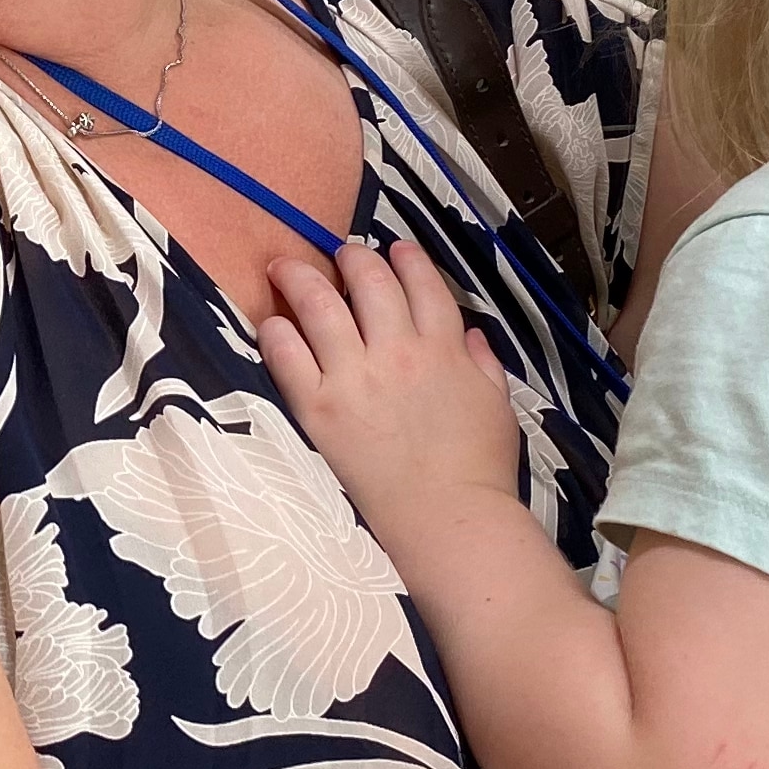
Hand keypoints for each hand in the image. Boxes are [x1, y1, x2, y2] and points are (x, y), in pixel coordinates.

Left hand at [261, 240, 526, 526]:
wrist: (448, 520)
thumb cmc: (479, 470)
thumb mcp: (497, 406)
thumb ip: (484, 364)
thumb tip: (472, 336)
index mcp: (444, 348)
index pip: (422, 283)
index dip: (406, 258)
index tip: (392, 249)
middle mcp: (397, 350)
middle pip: (368, 281)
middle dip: (351, 258)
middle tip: (338, 254)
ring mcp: (355, 376)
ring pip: (320, 305)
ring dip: (299, 277)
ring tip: (282, 267)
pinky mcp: (319, 407)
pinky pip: (288, 355)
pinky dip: (276, 331)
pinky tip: (271, 323)